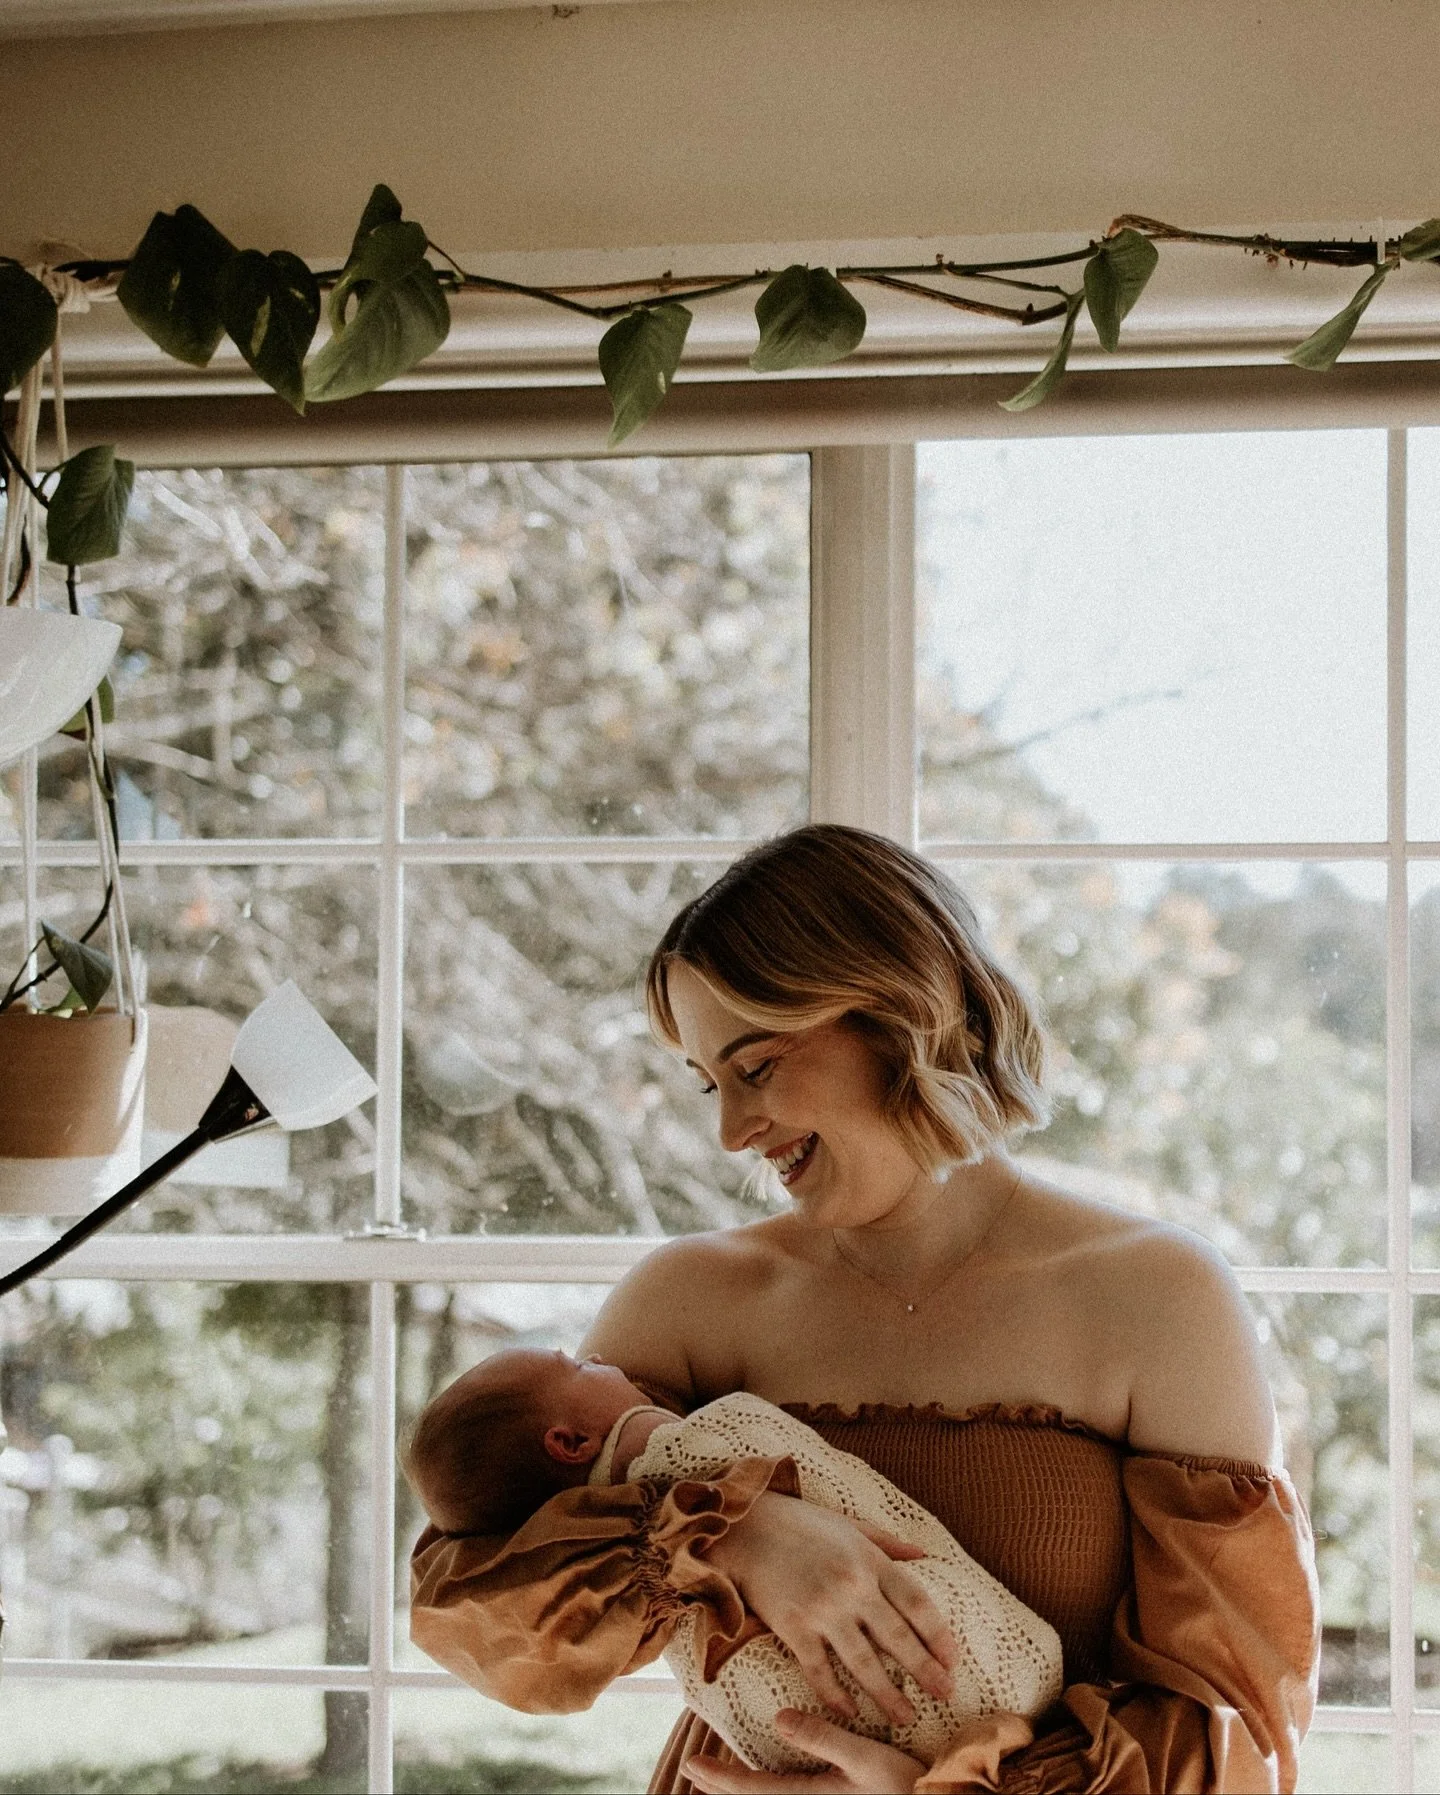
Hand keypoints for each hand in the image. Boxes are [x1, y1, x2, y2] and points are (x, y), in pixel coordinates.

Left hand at [683, 1709, 924, 1793]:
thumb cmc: (903, 1786)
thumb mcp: (866, 1757)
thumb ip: (822, 1737)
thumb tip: (778, 1719)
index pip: (754, 1791)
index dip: (721, 1778)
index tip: (693, 1765)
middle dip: (721, 1787)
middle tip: (693, 1770)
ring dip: (739, 1793)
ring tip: (716, 1781)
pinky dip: (763, 1794)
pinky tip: (763, 1786)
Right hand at [703, 1491, 956, 1726]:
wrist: (744, 1527)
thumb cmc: (799, 1522)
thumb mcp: (849, 1525)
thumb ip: (888, 1542)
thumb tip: (925, 1554)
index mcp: (869, 1559)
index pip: (917, 1602)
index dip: (939, 1634)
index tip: (953, 1659)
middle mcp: (851, 1586)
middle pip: (898, 1637)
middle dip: (925, 1671)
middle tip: (945, 1695)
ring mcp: (821, 1608)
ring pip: (863, 1663)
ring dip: (887, 1695)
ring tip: (906, 1717)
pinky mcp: (792, 1626)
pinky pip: (819, 1670)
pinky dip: (835, 1695)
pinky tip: (850, 1713)